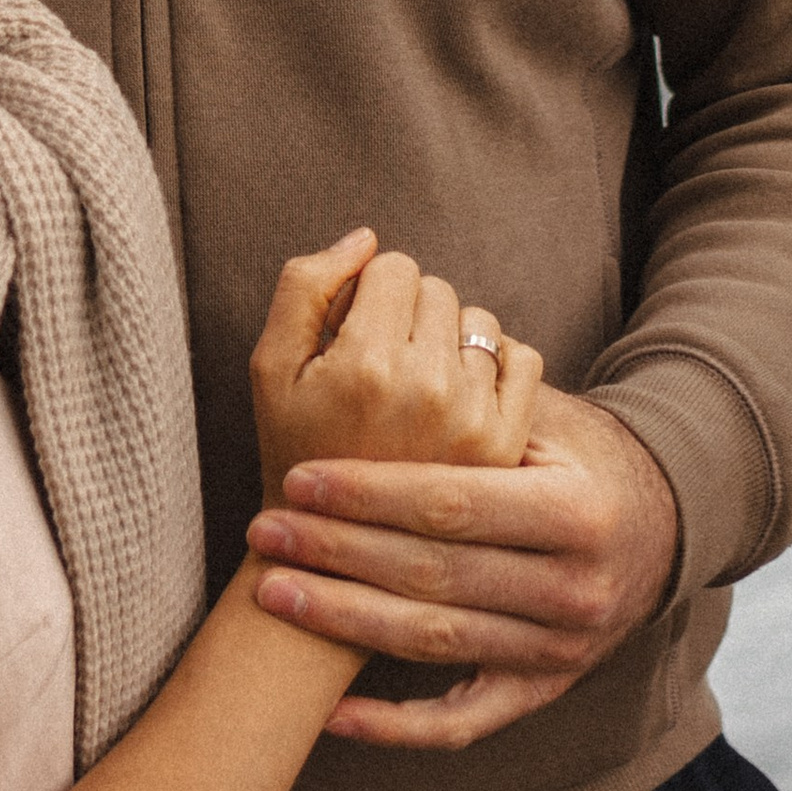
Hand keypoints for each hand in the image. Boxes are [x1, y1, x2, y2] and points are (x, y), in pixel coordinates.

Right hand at [248, 233, 541, 511]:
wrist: (336, 551)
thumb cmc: (296, 447)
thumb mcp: (270, 366)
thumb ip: (305, 285)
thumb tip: (366, 239)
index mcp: (366, 364)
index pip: (394, 267)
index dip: (369, 291)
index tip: (353, 332)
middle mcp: (428, 388)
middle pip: (438, 288)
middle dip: (409, 312)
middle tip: (383, 364)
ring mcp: (473, 418)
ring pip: (479, 321)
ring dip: (451, 338)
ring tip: (417, 384)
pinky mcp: (506, 442)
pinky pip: (521, 358)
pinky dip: (495, 364)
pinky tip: (458, 394)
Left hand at [248, 383, 678, 747]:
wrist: (663, 528)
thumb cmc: (580, 457)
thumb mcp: (548, 420)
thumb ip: (474, 407)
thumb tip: (374, 367)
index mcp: (578, 511)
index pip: (454, 502)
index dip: (369, 492)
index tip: (298, 478)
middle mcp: (576, 590)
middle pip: (434, 574)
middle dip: (338, 552)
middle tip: (265, 530)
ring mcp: (562, 651)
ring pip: (435, 643)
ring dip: (345, 620)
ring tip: (274, 592)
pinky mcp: (544, 691)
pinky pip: (461, 723)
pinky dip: (394, 726)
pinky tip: (331, 715)